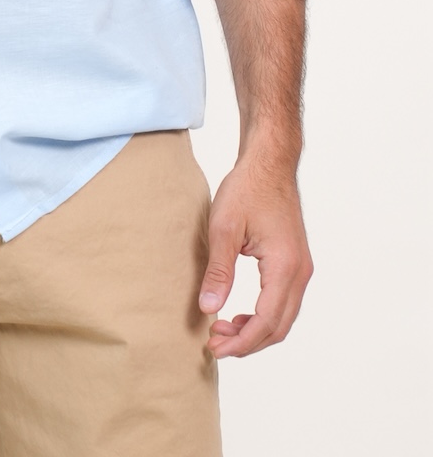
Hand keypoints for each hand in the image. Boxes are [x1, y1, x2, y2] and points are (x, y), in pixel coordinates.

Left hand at [198, 154, 312, 358]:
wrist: (269, 163)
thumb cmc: (247, 189)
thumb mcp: (224, 228)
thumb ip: (218, 271)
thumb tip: (208, 308)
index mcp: (285, 267)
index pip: (266, 322)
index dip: (240, 341)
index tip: (214, 347)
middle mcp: (300, 273)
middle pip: (278, 327)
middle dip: (247, 342)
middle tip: (215, 343)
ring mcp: (301, 269)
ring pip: (283, 318)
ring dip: (255, 331)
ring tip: (223, 329)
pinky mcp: (296, 263)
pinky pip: (283, 302)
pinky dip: (263, 316)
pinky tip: (239, 314)